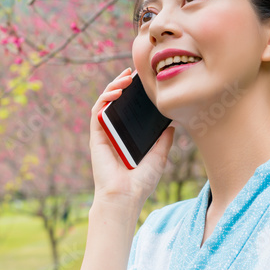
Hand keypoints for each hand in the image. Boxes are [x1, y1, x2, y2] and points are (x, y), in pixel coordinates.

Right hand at [89, 68, 174, 207]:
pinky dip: (105, 98)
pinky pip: (98, 112)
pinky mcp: (97, 136)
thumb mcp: (159, 156)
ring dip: (113, 86)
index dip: (133, 93)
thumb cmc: (140, 182)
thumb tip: (172, 124)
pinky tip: (117, 91)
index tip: (143, 80)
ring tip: (126, 77)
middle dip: (122, 84)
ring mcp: (104, 133)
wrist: (125, 196)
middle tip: (133, 72)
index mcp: (127, 136)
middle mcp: (114, 132)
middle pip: (115, 102)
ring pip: (104, 102)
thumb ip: (163, 140)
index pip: (128, 109)